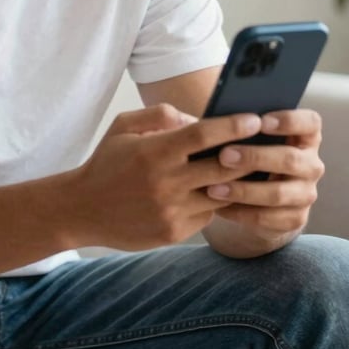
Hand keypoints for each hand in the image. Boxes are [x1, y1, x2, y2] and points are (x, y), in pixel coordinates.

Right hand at [71, 103, 265, 250]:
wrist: (82, 209)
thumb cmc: (107, 162)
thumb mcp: (124, 127)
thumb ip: (161, 116)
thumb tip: (198, 119)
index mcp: (154, 151)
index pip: (203, 135)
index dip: (232, 126)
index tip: (254, 119)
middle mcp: (166, 182)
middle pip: (222, 166)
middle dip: (247, 155)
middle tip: (266, 145)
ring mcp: (171, 211)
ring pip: (220, 194)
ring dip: (235, 182)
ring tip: (249, 170)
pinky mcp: (174, 233)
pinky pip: (207, 215)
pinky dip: (212, 202)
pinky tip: (210, 192)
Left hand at [204, 109, 324, 240]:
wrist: (258, 197)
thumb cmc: (250, 154)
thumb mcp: (250, 139)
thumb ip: (243, 129)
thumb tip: (213, 121)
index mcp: (305, 137)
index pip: (310, 122)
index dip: (289, 120)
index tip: (261, 120)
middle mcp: (311, 164)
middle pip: (291, 159)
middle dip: (255, 157)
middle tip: (223, 156)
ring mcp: (306, 193)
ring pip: (278, 194)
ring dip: (243, 191)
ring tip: (213, 188)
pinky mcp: (295, 218)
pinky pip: (268, 218)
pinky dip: (240, 212)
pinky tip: (218, 207)